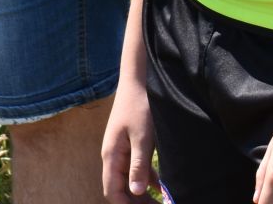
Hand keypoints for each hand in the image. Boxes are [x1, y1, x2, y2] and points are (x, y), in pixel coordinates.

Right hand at [101, 75, 161, 201]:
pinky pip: (137, 171)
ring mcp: (122, 152)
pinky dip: (148, 182)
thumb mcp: (142, 137)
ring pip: (129, 182)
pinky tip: (161, 190)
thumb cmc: (139, 107)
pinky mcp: (131, 146)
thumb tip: (136, 192)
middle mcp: (114, 157)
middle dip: (135, 203)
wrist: (138, 82)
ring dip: (142, 195)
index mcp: (111, 156)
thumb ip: (138, 166)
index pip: (112, 192)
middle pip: (120, 189)